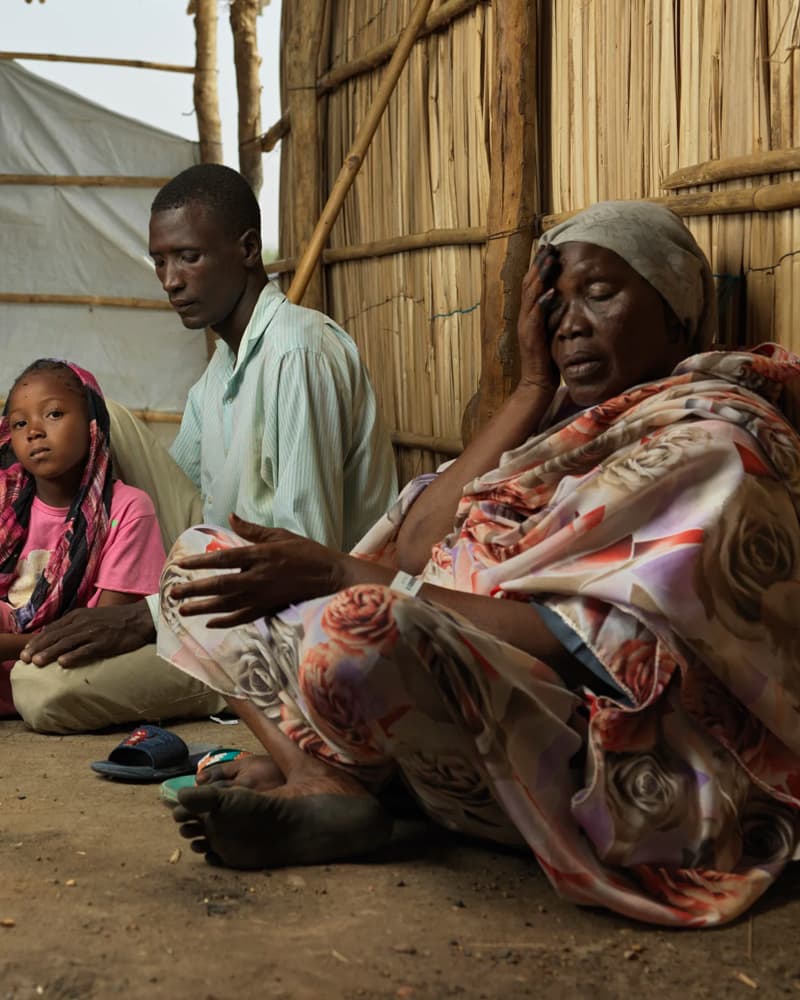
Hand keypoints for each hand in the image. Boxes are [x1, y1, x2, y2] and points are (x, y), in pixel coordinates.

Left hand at [19, 601, 154, 667]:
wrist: (139, 619)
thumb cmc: (115, 620)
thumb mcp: (91, 617)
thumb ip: (74, 625)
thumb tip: (56, 635)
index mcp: (78, 616)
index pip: (52, 629)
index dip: (37, 640)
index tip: (25, 652)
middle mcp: (83, 622)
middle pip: (56, 636)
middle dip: (38, 647)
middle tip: (24, 659)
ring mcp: (94, 632)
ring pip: (67, 643)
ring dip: (50, 652)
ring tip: (37, 662)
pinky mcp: (105, 642)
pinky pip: (86, 650)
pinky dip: (74, 656)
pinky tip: (63, 663)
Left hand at [168, 513, 348, 627]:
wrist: (330, 576)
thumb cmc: (307, 552)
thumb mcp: (280, 535)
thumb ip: (252, 530)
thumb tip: (230, 517)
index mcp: (259, 555)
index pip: (222, 559)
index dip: (199, 562)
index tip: (180, 565)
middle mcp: (257, 577)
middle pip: (218, 585)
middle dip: (193, 590)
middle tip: (173, 593)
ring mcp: (263, 596)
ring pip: (227, 604)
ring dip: (203, 608)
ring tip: (183, 610)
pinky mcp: (269, 608)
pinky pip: (243, 618)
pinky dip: (225, 622)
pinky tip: (210, 623)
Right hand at [517, 244, 560, 391]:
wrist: (537, 384)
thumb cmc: (548, 360)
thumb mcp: (552, 332)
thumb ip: (555, 315)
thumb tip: (565, 299)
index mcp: (529, 314)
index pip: (532, 285)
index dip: (539, 266)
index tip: (548, 249)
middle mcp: (525, 317)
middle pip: (529, 284)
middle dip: (538, 264)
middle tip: (548, 246)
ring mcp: (526, 326)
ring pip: (530, 295)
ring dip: (540, 277)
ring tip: (549, 260)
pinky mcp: (531, 337)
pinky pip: (536, 316)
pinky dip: (542, 302)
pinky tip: (551, 291)